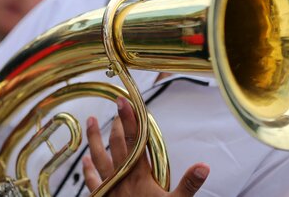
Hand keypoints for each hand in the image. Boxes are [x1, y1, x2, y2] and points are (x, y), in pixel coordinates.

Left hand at [83, 97, 209, 195]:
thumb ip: (189, 185)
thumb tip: (204, 166)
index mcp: (139, 174)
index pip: (136, 141)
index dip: (131, 120)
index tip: (126, 101)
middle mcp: (121, 177)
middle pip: (117, 144)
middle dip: (118, 122)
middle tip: (115, 103)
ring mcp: (109, 188)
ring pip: (99, 157)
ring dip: (95, 139)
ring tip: (92, 121)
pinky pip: (92, 182)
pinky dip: (88, 170)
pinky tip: (85, 160)